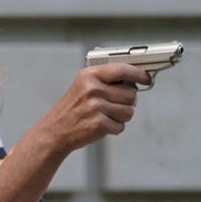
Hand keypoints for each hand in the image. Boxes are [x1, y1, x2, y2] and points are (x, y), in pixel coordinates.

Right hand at [36, 62, 151, 155]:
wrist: (54, 131)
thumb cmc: (72, 109)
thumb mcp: (83, 87)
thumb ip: (105, 80)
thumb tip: (135, 80)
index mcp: (89, 75)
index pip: (122, 69)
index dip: (138, 74)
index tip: (146, 78)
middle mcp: (92, 89)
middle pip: (131, 94)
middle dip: (127, 102)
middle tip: (112, 105)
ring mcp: (95, 107)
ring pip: (129, 111)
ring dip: (121, 116)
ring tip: (104, 116)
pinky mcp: (98, 124)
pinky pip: (121, 126)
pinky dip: (113, 128)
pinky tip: (100, 125)